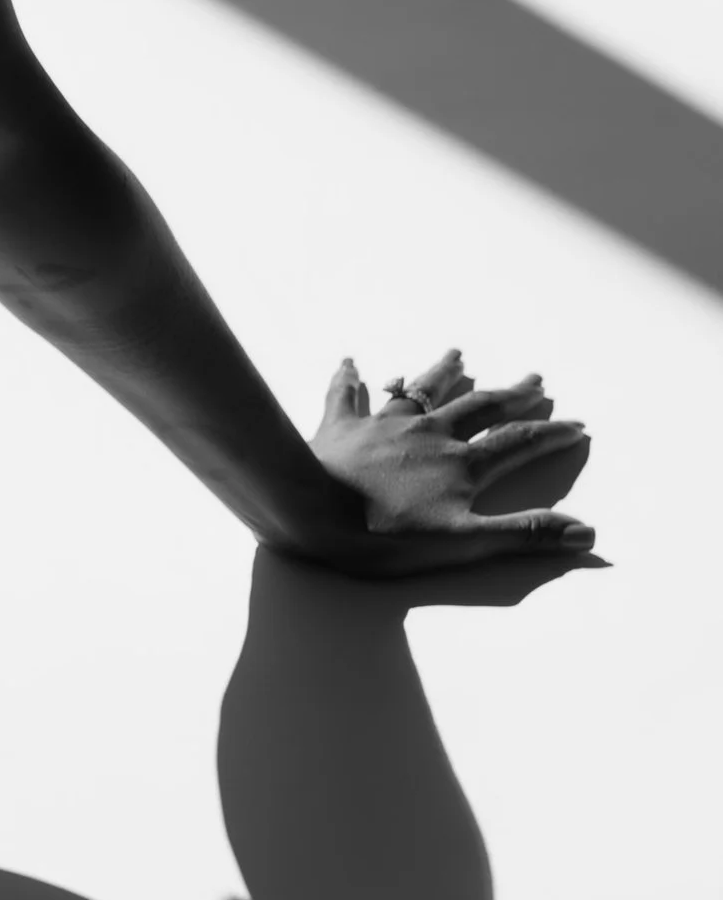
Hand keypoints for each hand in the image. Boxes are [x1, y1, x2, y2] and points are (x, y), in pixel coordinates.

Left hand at [298, 350, 596, 574]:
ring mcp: (384, 425)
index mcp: (461, 464)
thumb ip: (524, 536)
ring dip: (441, 373)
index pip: (518, 444)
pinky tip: (350, 361)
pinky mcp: (341, 427)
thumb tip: (587, 533)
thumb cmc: (386, 536)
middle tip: (534, 380)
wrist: (312, 511)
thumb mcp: (465, 545)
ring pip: (421, 391)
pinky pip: (346, 395)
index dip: (551, 436)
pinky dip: (350, 379)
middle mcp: (429, 434)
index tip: (577, 425)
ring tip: (457, 354)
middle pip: (478, 408)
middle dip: (510, 395)